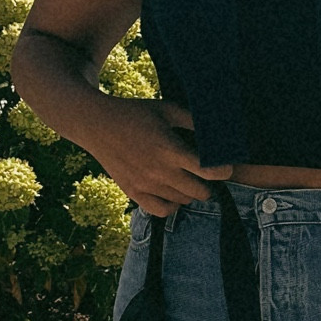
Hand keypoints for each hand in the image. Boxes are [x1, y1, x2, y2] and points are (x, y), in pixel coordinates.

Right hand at [86, 98, 232, 215]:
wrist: (97, 124)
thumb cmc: (135, 114)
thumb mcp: (166, 109)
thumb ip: (193, 121)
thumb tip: (216, 132)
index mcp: (171, 149)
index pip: (209, 172)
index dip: (222, 171)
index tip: (223, 167)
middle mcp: (160, 171)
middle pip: (200, 192)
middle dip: (208, 184)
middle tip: (203, 174)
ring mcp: (146, 184)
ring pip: (182, 201)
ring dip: (189, 192)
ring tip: (185, 178)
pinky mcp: (133, 192)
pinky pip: (162, 211)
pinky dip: (172, 205)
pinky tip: (172, 192)